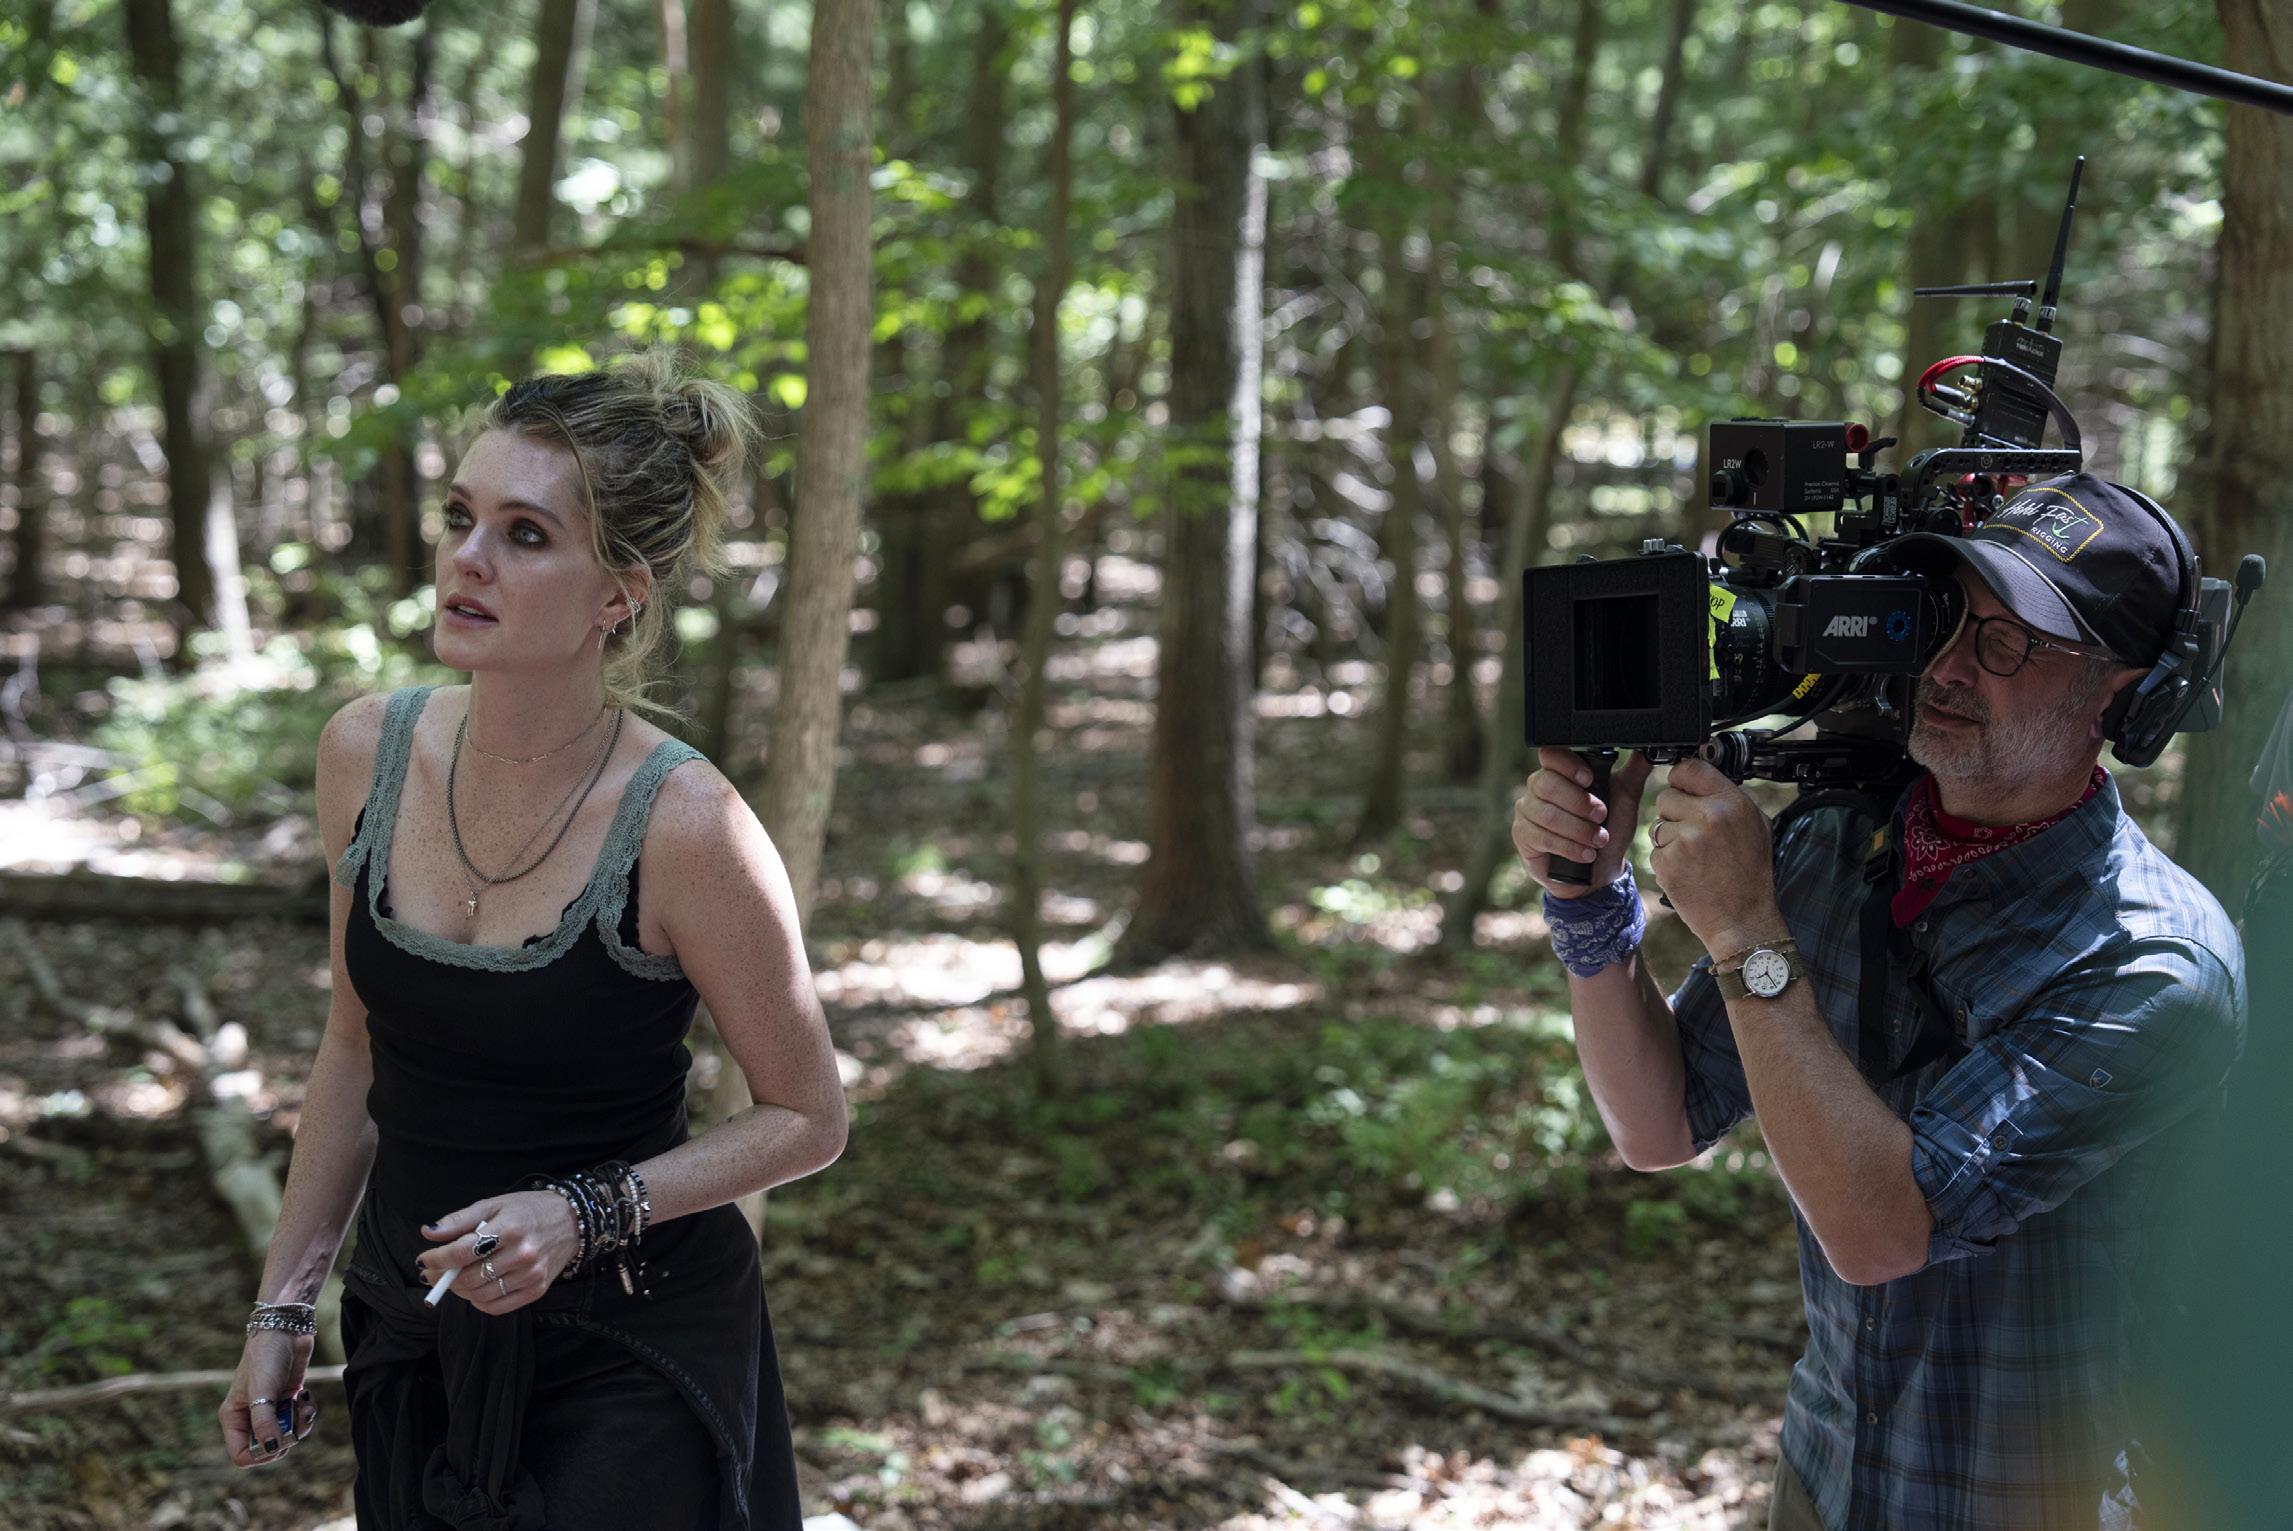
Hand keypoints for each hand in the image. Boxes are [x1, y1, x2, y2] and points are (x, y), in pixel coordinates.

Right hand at [220, 1329, 318, 1467]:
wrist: (286, 1331)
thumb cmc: (266, 1358)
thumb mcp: (263, 1391)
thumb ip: (264, 1422)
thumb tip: (270, 1450)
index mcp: (234, 1418)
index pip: (242, 1455)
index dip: (262, 1455)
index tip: (279, 1441)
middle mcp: (250, 1417)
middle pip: (268, 1448)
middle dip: (286, 1439)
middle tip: (295, 1422)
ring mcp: (270, 1410)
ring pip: (286, 1436)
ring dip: (300, 1425)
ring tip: (304, 1407)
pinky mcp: (287, 1401)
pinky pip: (298, 1421)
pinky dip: (306, 1413)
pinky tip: (306, 1397)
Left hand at [417, 1189, 580, 1315]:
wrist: (572, 1221)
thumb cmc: (528, 1210)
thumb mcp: (494, 1205)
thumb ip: (460, 1220)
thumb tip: (429, 1233)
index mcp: (510, 1228)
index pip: (464, 1251)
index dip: (438, 1258)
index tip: (425, 1259)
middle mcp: (523, 1254)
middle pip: (469, 1277)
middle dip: (444, 1277)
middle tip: (436, 1271)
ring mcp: (531, 1275)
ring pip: (480, 1295)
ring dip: (460, 1290)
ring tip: (456, 1278)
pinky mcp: (536, 1290)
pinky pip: (497, 1307)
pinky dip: (479, 1301)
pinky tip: (476, 1288)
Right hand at [1513, 748, 1654, 896]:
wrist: (1598, 870)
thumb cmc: (1609, 829)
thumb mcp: (1625, 797)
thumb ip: (1635, 769)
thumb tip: (1650, 745)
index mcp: (1560, 771)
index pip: (1551, 754)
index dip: (1568, 764)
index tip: (1589, 779)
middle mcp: (1538, 787)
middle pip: (1546, 783)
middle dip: (1578, 802)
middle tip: (1602, 816)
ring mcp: (1527, 811)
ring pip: (1546, 813)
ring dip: (1578, 829)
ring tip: (1599, 840)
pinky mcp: (1522, 836)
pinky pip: (1541, 837)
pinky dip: (1569, 847)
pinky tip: (1585, 854)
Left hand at [1646, 757, 1783, 953]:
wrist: (1742, 920)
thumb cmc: (1751, 875)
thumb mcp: (1755, 826)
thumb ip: (1728, 799)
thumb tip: (1702, 779)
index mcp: (1732, 803)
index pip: (1690, 768)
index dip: (1682, 778)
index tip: (1683, 787)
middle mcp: (1709, 817)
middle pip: (1667, 796)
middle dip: (1676, 814)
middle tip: (1697, 837)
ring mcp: (1685, 840)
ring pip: (1659, 825)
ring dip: (1671, 840)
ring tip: (1697, 859)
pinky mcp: (1667, 862)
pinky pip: (1655, 851)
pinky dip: (1667, 862)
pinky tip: (1688, 873)